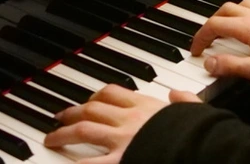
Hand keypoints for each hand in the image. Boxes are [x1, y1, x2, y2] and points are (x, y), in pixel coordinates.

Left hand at [44, 84, 201, 162]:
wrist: (198, 146)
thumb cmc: (197, 132)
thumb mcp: (196, 110)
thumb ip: (185, 100)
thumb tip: (177, 93)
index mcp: (147, 106)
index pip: (114, 92)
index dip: (97, 95)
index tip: (89, 99)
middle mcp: (129, 119)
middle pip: (93, 108)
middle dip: (73, 111)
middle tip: (61, 116)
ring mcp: (121, 140)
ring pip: (83, 129)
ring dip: (63, 133)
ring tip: (51, 137)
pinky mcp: (118, 161)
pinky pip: (88, 162)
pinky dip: (74, 162)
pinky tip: (63, 163)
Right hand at [191, 0, 249, 81]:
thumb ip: (231, 66)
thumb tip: (209, 63)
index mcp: (247, 27)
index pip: (215, 25)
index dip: (201, 37)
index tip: (196, 51)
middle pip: (224, 10)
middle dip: (211, 23)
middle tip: (206, 39)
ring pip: (239, 5)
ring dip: (226, 15)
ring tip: (223, 29)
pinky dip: (241, 12)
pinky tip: (247, 24)